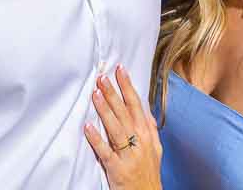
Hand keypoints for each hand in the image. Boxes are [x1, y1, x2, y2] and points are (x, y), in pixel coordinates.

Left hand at [84, 66, 161, 189]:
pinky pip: (105, 152)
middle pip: (125, 113)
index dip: (128, 87)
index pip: (136, 105)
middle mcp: (139, 142)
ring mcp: (129, 155)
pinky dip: (97, 139)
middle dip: (114, 93)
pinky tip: (87, 127)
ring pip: (116, 128)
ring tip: (95, 94)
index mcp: (146, 135)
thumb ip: (150, 129)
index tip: (120, 70)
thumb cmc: (149, 173)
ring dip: (105, 111)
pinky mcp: (118, 169)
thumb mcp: (155, 149)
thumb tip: (145, 110)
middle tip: (102, 77)